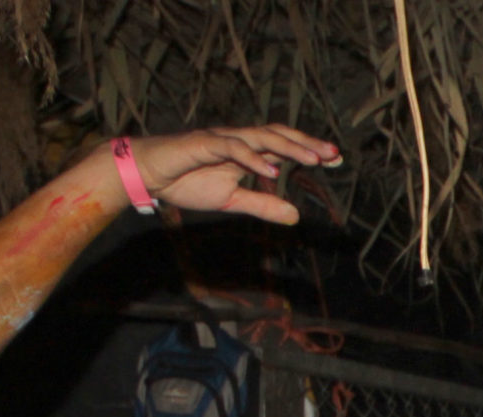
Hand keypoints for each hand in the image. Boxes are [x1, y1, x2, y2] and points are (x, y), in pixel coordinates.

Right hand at [121, 126, 340, 225]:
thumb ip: (262, 204)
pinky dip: (252, 156)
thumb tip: (295, 215)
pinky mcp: (202, 143)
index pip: (283, 146)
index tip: (336, 160)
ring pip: (259, 136)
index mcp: (246, 151)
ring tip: (313, 158)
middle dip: (306, 143)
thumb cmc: (185, 182)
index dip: (308, 150)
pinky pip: (231, 147)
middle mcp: (237, 139)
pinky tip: (272, 168)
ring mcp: (220, 138)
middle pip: (278, 135)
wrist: (147, 175)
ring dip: (288, 146)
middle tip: (334, 154)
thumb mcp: (231, 200)